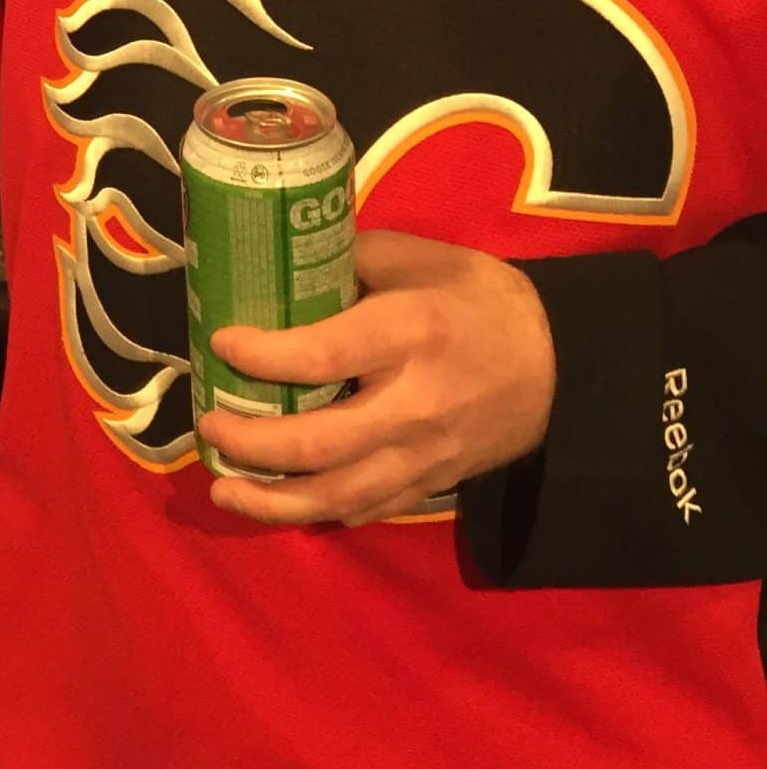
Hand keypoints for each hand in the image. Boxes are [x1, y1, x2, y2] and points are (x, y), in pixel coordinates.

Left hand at [199, 231, 554, 526]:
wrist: (559, 367)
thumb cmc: (480, 300)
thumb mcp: (422, 257)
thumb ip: (352, 259)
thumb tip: (283, 264)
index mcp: (410, 334)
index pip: (323, 356)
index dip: (263, 356)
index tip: (221, 342)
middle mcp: (413, 405)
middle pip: (320, 443)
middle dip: (252, 442)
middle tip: (209, 424)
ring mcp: (424, 456)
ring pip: (339, 495)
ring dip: (272, 500)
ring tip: (222, 488)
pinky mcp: (432, 485)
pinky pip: (367, 510)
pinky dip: (318, 511)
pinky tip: (278, 503)